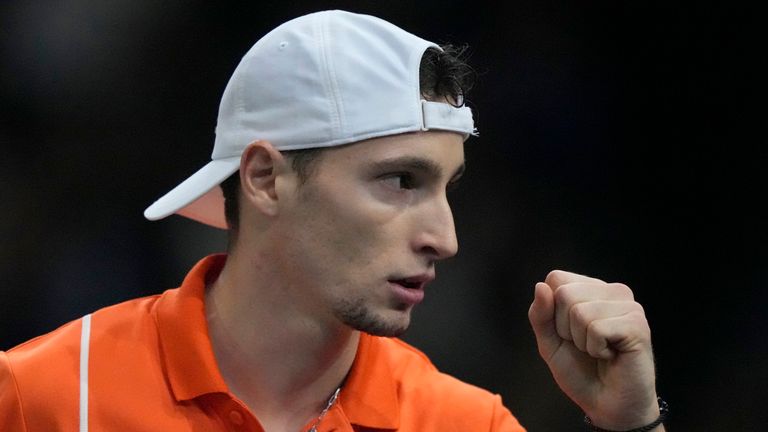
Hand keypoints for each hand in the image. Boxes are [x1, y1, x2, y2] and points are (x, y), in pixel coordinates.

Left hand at [528, 270, 662, 429]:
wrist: (607, 406)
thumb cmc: (581, 372)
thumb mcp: (549, 341)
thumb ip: (540, 314)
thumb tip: (540, 286)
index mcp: (591, 289)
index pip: (555, 279)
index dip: (551, 311)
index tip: (568, 333)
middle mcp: (612, 291)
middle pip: (564, 293)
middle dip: (565, 328)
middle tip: (586, 345)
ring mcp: (628, 306)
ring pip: (579, 312)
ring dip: (582, 341)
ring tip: (599, 351)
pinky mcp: (637, 324)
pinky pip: (596, 329)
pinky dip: (596, 349)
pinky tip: (611, 355)